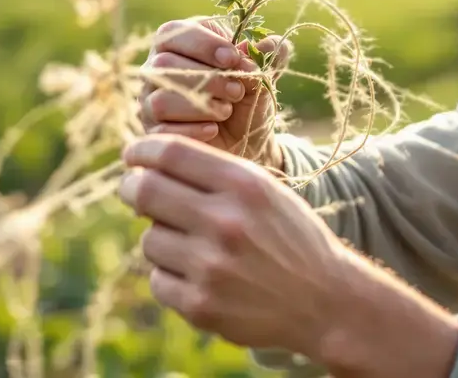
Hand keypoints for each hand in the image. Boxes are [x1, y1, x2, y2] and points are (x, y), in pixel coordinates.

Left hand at [118, 133, 348, 356]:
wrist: (325, 301)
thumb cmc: (289, 237)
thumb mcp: (265, 191)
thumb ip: (213, 173)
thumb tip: (147, 163)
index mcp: (244, 185)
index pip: (170, 153)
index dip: (142, 150)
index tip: (133, 154)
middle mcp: (226, 222)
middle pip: (145, 191)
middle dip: (132, 187)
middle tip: (135, 190)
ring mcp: (211, 267)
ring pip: (150, 239)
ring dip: (161, 238)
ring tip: (193, 246)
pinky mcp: (201, 306)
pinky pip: (158, 280)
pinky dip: (171, 276)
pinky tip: (200, 277)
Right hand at [138, 18, 290, 166]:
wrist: (246, 142)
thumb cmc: (248, 98)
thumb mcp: (263, 75)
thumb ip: (268, 56)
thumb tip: (269, 44)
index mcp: (179, 43)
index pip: (174, 32)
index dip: (203, 43)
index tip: (233, 58)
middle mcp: (157, 70)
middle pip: (164, 65)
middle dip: (208, 79)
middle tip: (237, 91)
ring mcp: (150, 102)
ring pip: (160, 100)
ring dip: (201, 106)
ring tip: (226, 111)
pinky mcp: (153, 133)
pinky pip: (162, 131)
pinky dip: (192, 131)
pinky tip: (212, 130)